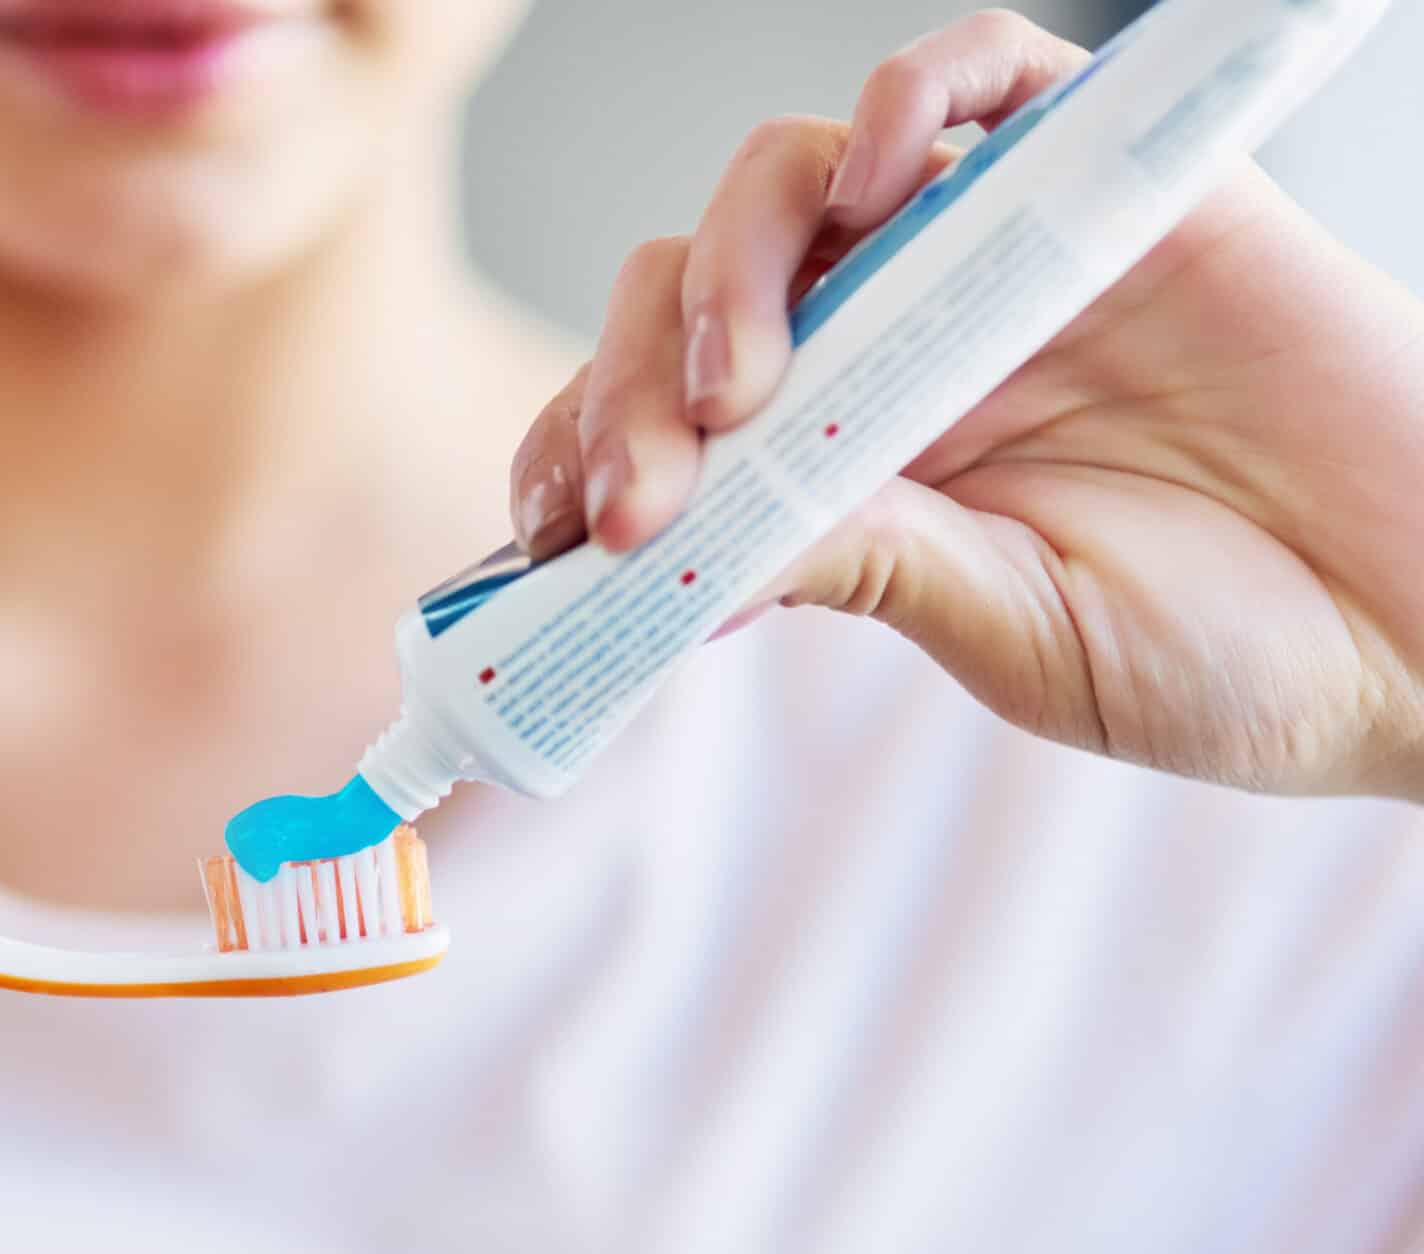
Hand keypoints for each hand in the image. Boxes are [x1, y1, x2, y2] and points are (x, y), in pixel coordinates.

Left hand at [510, 8, 1423, 800]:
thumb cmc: (1233, 656)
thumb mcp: (1010, 634)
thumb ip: (859, 564)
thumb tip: (673, 554)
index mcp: (849, 473)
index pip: (663, 430)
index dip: (578, 460)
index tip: (539, 541)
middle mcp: (892, 357)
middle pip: (690, 303)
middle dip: (630, 388)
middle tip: (645, 490)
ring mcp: (984, 264)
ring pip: (789, 185)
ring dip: (727, 265)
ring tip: (742, 383)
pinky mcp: (1098, 183)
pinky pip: (977, 79)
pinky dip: (906, 102)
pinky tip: (869, 185)